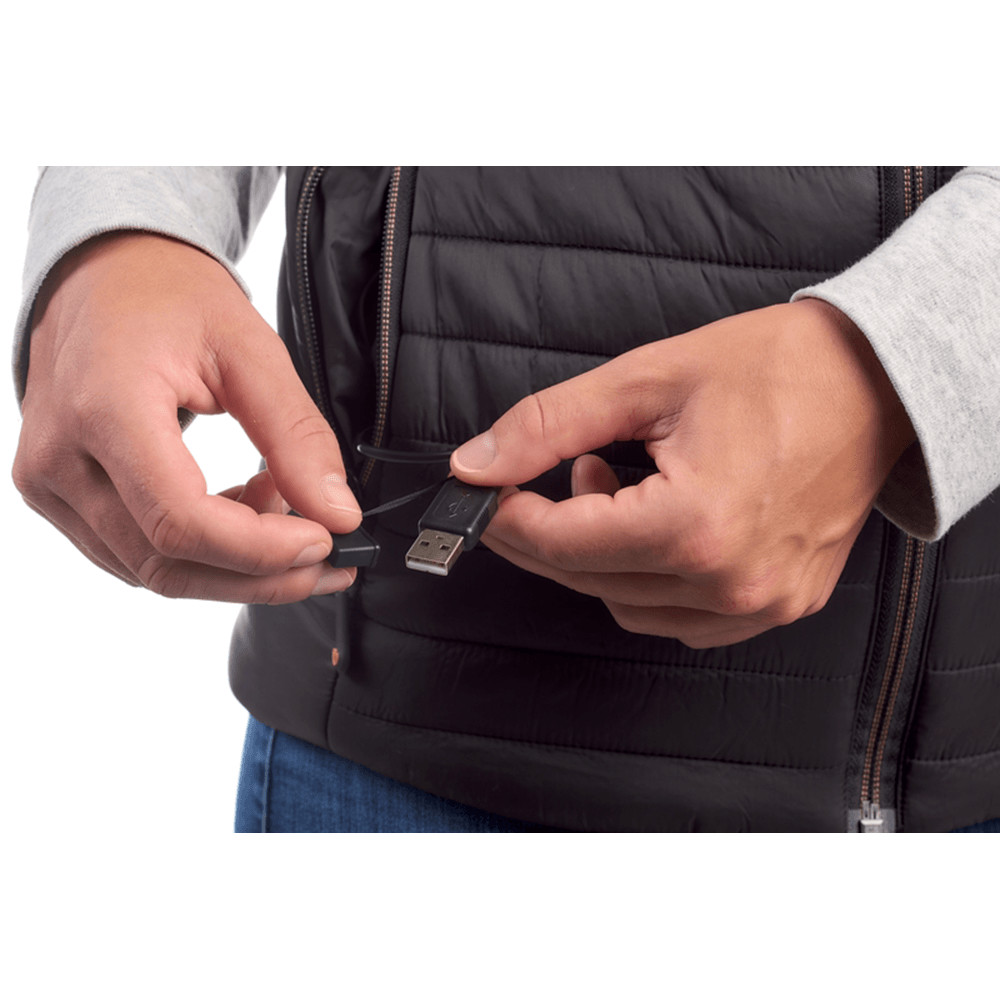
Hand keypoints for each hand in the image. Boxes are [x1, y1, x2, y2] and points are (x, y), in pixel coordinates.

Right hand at [13, 233, 361, 602]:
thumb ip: (297, 435)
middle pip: (166, 562)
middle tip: (327, 557)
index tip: (324, 539)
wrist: (101, 273)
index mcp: (104, 407)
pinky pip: (133, 553)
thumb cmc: (168, 296)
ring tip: (288, 516)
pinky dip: (201, 551)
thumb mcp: (250, 349)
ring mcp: (49, 481)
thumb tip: (338, 512)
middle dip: (260, 574)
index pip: (179, 520)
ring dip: (234, 566)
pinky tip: (244, 514)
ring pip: (151, 572)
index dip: (260, 550)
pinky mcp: (57, 494)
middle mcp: (60, 455)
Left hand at [451, 300, 914, 646]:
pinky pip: (678, 617)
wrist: (876, 383)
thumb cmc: (775, 368)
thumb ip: (547, 426)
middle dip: (545, 533)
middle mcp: (730, 582)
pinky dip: (644, 579)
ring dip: (597, 555)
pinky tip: (652, 523)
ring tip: (612, 485)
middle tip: (539, 481)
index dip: (506, 518)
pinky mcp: (777, 605)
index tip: (484, 493)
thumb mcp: (646, 379)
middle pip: (588, 580)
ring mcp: (759, 603)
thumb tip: (474, 466)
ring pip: (628, 605)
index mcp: (695, 525)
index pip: (562, 545)